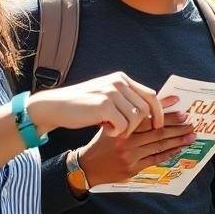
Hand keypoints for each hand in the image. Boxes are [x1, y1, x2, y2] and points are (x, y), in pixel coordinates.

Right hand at [26, 72, 163, 137]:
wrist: (56, 105)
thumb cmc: (82, 105)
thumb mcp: (107, 96)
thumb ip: (126, 99)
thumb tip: (151, 110)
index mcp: (121, 79)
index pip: (150, 94)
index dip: (158, 111)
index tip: (158, 125)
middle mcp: (119, 82)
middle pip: (146, 107)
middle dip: (144, 124)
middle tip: (135, 134)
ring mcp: (111, 92)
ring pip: (135, 118)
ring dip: (128, 129)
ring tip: (115, 131)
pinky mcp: (104, 105)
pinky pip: (123, 125)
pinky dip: (117, 132)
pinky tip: (107, 131)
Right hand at [77, 108, 196, 186]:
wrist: (87, 166)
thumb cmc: (102, 141)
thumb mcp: (113, 123)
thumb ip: (133, 115)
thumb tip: (155, 104)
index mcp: (122, 127)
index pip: (150, 119)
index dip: (167, 114)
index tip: (181, 110)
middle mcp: (126, 141)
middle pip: (158, 132)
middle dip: (177, 127)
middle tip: (191, 122)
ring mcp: (130, 156)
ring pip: (159, 146)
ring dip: (177, 140)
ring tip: (191, 135)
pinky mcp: (132, 169)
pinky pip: (155, 160)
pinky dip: (168, 154)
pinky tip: (179, 148)